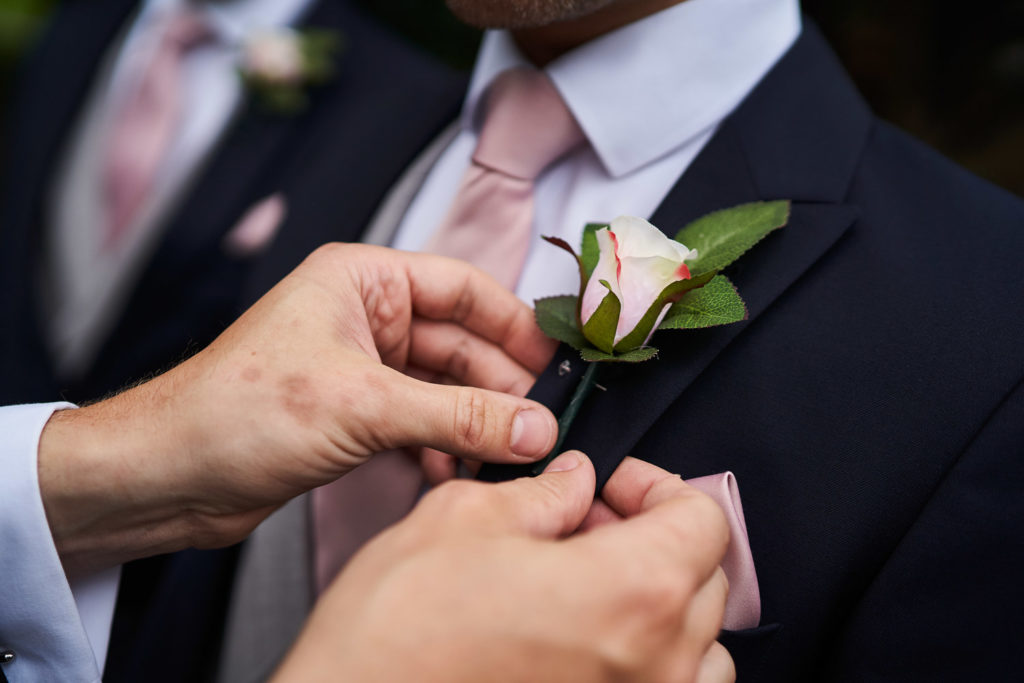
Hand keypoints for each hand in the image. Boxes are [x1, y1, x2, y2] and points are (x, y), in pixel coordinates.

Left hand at [38, 244, 557, 574]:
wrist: (169, 475)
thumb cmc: (238, 411)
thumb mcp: (364, 406)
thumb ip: (458, 415)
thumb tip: (534, 426)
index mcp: (361, 281)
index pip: (462, 287)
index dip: (513, 324)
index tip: (556, 362)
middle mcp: (363, 317)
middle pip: (459, 344)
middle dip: (497, 387)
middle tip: (538, 426)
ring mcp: (360, 368)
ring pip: (442, 388)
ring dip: (473, 422)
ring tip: (505, 456)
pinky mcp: (353, 415)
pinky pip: (419, 422)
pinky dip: (442, 447)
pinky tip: (455, 472)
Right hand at [275, 453, 734, 682]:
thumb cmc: (395, 634)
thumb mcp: (462, 522)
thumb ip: (540, 494)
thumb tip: (574, 482)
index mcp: (630, 592)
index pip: (703, 520)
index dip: (655, 486)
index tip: (608, 485)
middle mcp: (655, 664)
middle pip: (706, 579)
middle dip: (652, 536)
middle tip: (585, 524)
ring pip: (702, 648)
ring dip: (664, 605)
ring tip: (595, 587)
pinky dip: (656, 661)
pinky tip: (594, 644)